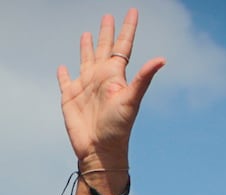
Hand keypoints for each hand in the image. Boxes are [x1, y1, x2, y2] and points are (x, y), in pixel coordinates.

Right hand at [57, 9, 163, 167]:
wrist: (99, 150)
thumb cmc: (118, 127)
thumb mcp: (131, 100)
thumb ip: (143, 79)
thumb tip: (162, 59)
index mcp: (115, 75)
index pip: (123, 45)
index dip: (127, 28)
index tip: (132, 10)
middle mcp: (100, 77)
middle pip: (104, 48)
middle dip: (107, 32)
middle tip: (108, 15)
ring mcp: (85, 87)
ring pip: (85, 60)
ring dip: (86, 47)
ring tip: (87, 34)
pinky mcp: (69, 98)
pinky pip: (65, 81)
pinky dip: (63, 74)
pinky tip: (62, 67)